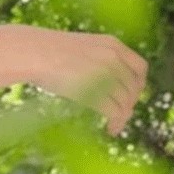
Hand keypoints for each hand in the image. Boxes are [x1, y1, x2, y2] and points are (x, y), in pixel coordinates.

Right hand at [26, 27, 148, 135]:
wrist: (32, 52)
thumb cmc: (47, 50)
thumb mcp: (81, 47)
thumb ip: (97, 59)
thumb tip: (104, 79)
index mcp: (112, 45)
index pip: (141, 67)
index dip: (139, 84)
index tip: (130, 94)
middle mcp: (114, 58)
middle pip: (134, 87)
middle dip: (130, 102)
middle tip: (120, 113)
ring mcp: (106, 74)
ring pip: (126, 101)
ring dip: (123, 116)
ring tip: (114, 125)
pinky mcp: (96, 91)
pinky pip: (116, 111)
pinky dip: (117, 122)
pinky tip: (110, 129)